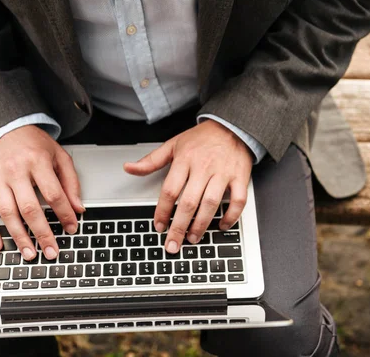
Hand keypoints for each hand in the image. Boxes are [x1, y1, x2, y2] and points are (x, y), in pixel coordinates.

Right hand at [0, 125, 84, 260]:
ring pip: (7, 214)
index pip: (54, 194)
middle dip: (42, 233)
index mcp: (37, 162)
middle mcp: (15, 171)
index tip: (72, 228)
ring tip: (30, 254)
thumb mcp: (59, 156)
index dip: (64, 214)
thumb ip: (70, 182)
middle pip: (30, 208)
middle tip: (52, 251)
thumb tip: (78, 208)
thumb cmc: (34, 144)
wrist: (4, 129)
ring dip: (19, 237)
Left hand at [124, 120, 252, 253]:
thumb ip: (151, 160)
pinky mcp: (240, 177)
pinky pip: (238, 201)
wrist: (232, 126)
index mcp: (185, 160)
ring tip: (192, 238)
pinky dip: (230, 216)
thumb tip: (129, 168)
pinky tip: (222, 225)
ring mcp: (223, 173)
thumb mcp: (173, 144)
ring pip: (211, 204)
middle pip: (189, 202)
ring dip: (201, 225)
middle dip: (178, 227)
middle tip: (172, 244)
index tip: (159, 226)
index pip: (170, 190)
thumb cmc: (202, 138)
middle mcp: (203, 167)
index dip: (162, 211)